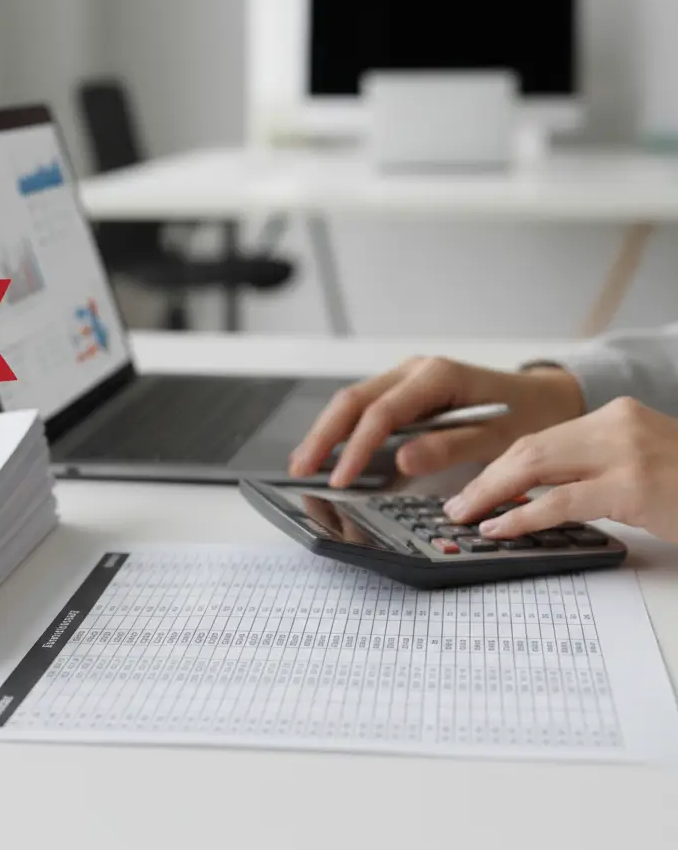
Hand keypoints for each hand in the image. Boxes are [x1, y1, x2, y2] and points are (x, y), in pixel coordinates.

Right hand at [288, 357, 583, 486]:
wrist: (547, 397)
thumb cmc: (528, 416)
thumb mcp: (500, 438)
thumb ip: (450, 447)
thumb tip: (402, 459)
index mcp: (437, 376)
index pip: (382, 413)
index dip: (357, 448)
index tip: (340, 480)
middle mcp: (415, 370)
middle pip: (353, 400)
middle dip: (324, 435)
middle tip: (301, 468)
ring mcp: (407, 377)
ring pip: (352, 400)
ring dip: (327, 431)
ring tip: (304, 462)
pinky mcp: (405, 390)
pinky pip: (365, 406)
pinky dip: (343, 428)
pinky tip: (329, 450)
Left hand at [443, 397, 677, 542]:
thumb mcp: (644, 464)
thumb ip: (597, 467)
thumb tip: (535, 493)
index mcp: (617, 415)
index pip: (540, 438)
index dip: (500, 465)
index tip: (473, 487)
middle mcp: (618, 424)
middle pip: (530, 448)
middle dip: (486, 479)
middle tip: (456, 506)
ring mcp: (628, 453)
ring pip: (535, 467)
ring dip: (491, 495)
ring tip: (465, 517)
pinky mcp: (635, 487)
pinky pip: (560, 502)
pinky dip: (521, 516)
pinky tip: (499, 529)